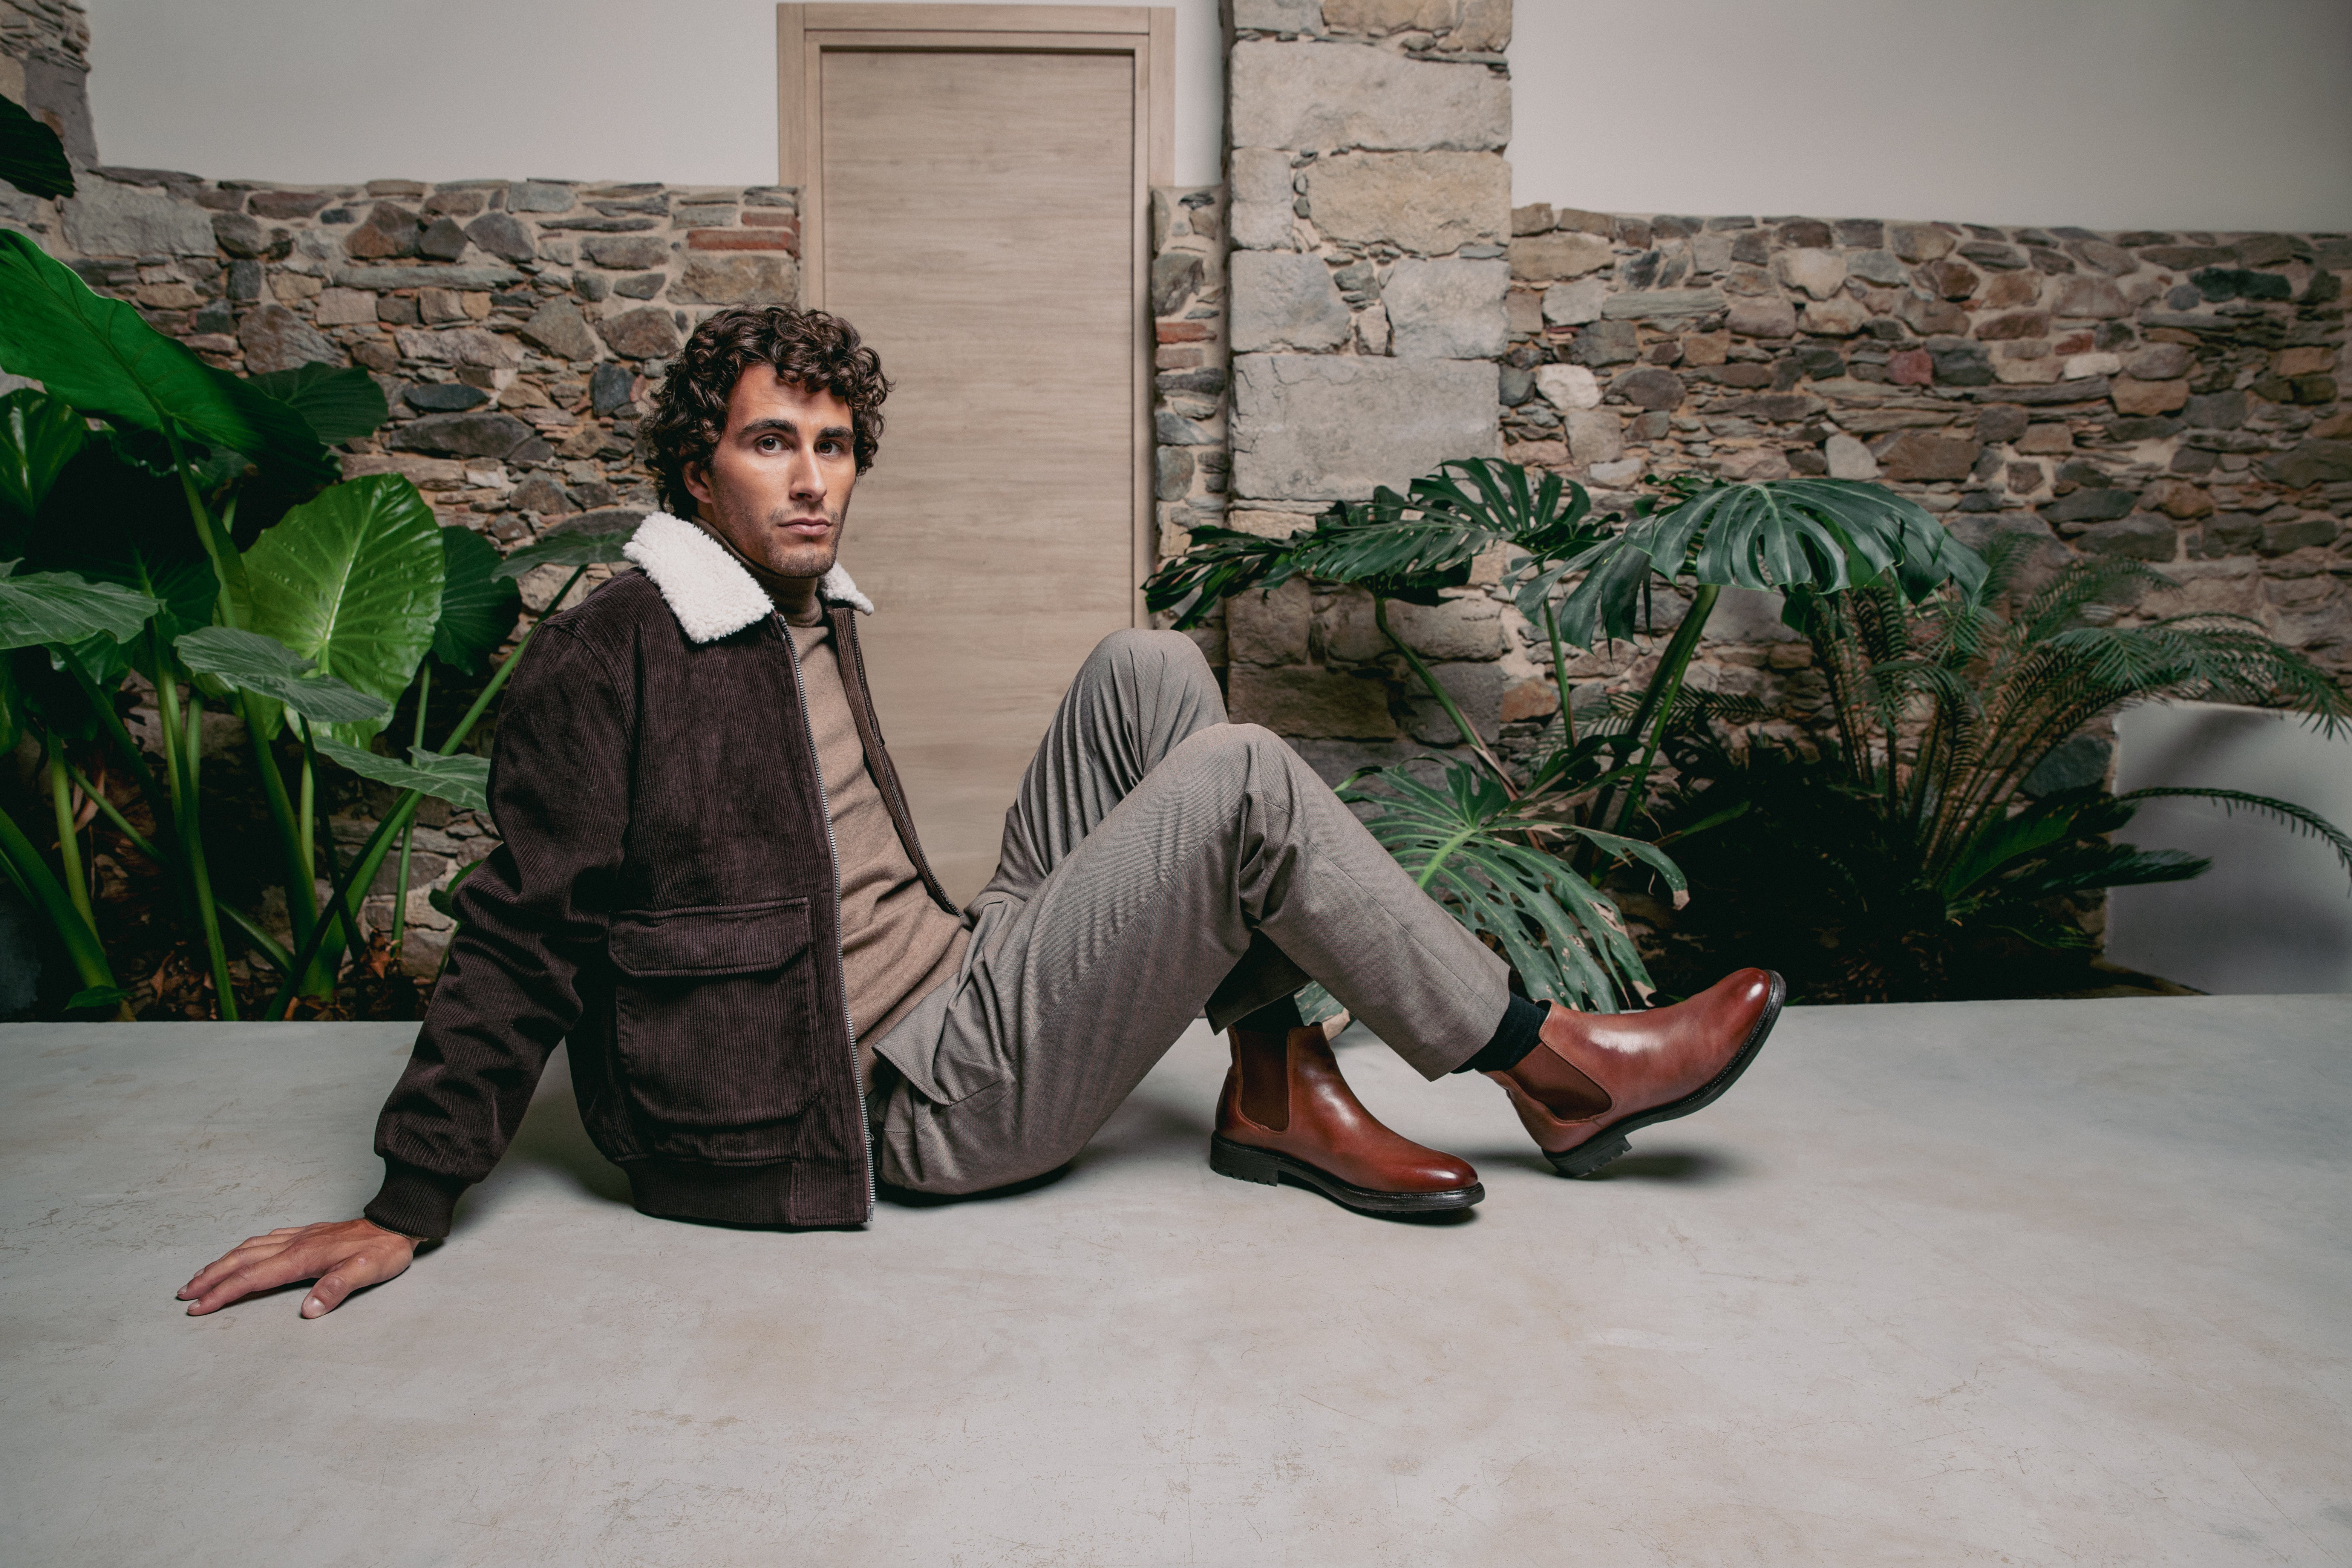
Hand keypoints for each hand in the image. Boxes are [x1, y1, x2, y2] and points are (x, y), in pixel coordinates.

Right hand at [178, 1217, 420, 1318]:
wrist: (399, 1221)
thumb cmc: (385, 1249)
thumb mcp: (367, 1271)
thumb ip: (337, 1288)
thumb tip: (309, 1310)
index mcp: (302, 1257)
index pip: (252, 1278)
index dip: (223, 1293)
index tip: (198, 1308)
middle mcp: (294, 1244)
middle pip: (241, 1261)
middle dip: (209, 1278)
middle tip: (184, 1294)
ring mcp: (299, 1236)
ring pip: (249, 1248)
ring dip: (221, 1263)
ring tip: (200, 1276)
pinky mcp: (307, 1233)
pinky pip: (265, 1240)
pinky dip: (244, 1249)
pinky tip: (241, 1252)